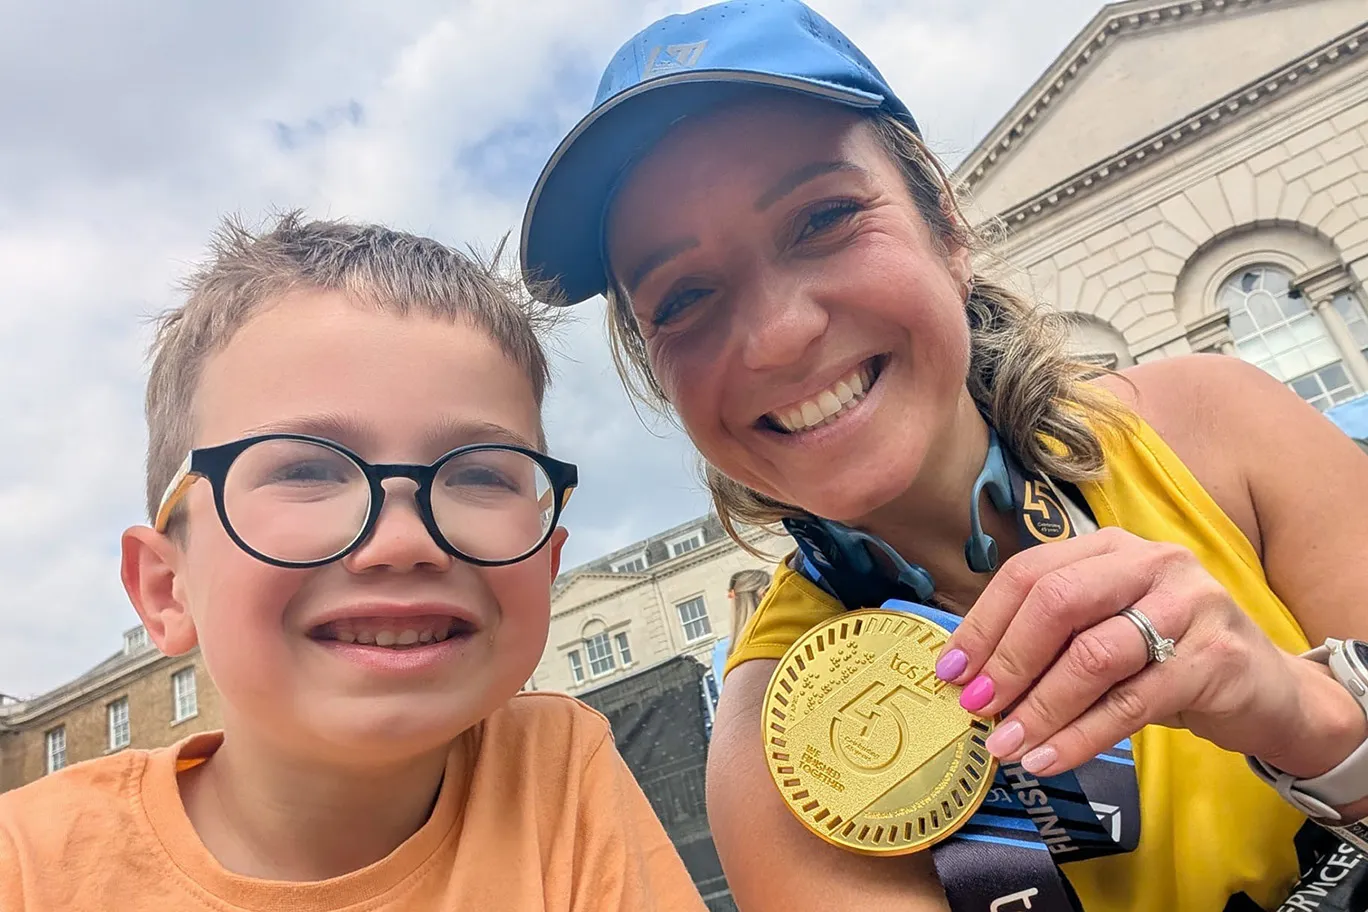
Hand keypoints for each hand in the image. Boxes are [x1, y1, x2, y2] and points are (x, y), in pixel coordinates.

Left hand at [935, 527, 1366, 779]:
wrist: (1268, 689)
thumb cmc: (1166, 656)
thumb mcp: (1106, 629)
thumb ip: (1049, 638)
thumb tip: (968, 674)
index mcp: (1109, 546)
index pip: (1029, 573)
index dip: (983, 624)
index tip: (949, 671)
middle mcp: (1150, 561)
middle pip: (1057, 602)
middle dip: (1007, 661)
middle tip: (976, 708)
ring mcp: (1188, 604)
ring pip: (1093, 655)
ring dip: (1040, 706)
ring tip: (1005, 745)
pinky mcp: (1214, 658)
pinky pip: (1131, 702)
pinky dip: (1081, 735)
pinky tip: (1048, 758)